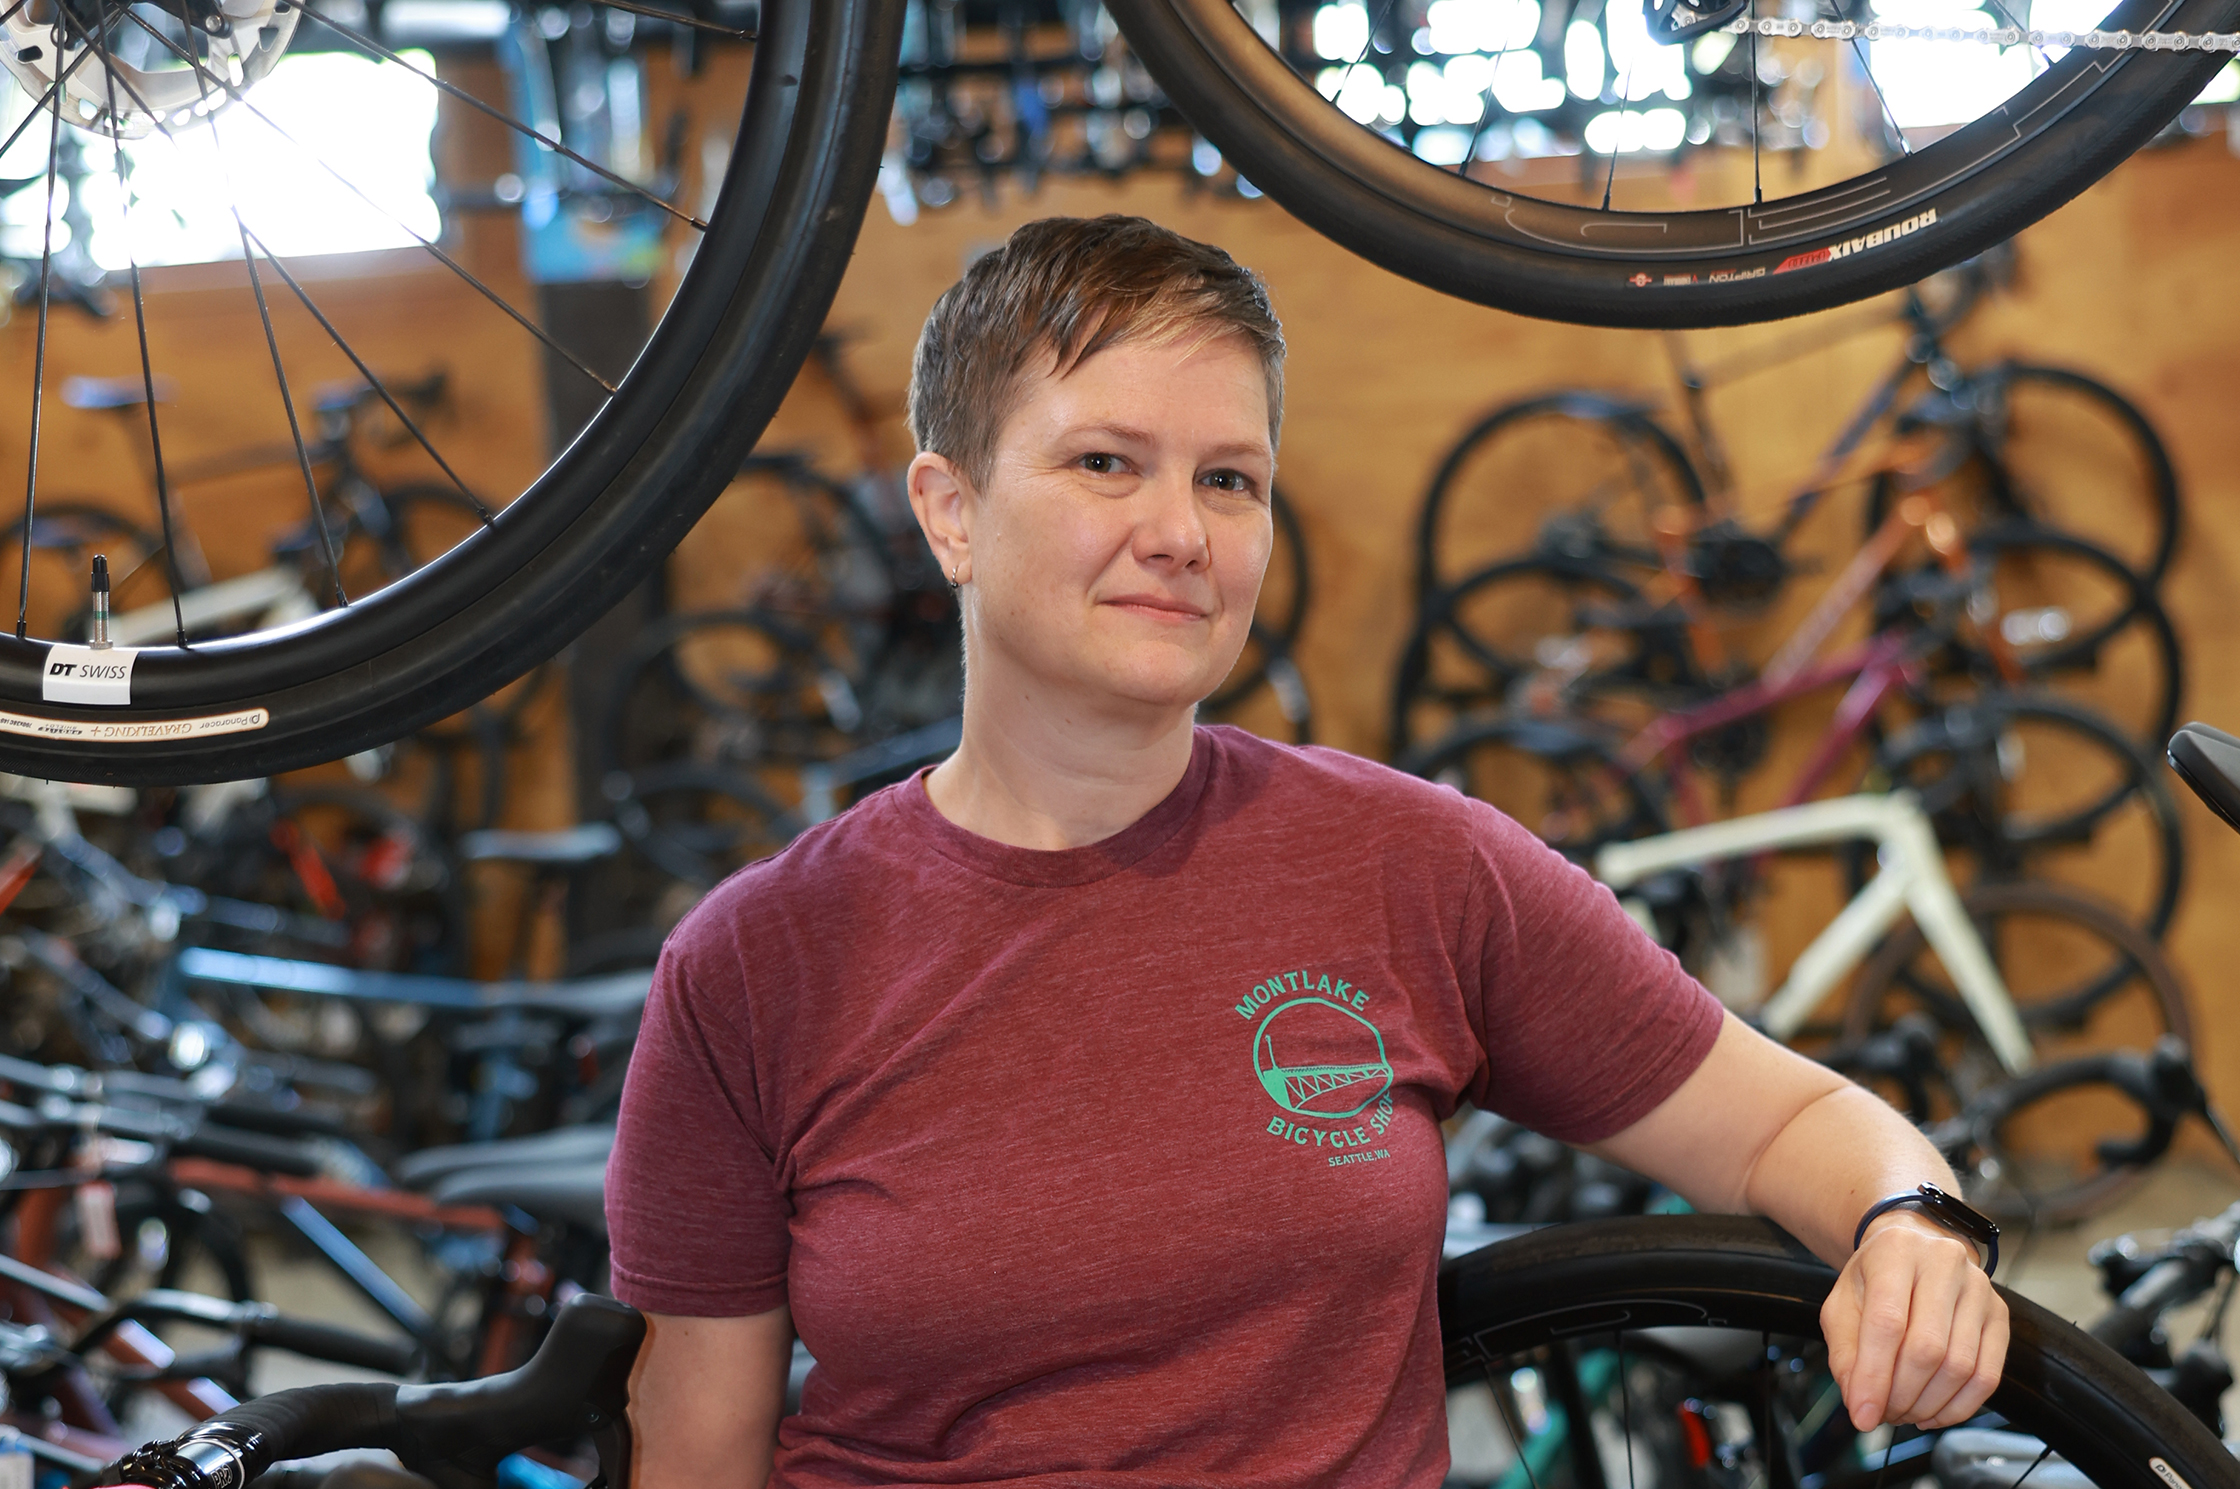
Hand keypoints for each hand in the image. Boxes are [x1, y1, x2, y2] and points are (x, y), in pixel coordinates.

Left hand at [1821, 1211, 2007, 1430]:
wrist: (1912, 1249)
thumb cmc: (1874, 1278)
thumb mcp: (1842, 1304)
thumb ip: (1845, 1353)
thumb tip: (1860, 1401)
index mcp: (1896, 1251)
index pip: (1887, 1322)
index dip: (1874, 1375)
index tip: (1862, 1415)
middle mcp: (1944, 1263)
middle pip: (1928, 1348)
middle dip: (1902, 1394)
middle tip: (1882, 1414)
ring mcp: (1979, 1288)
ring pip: (1960, 1366)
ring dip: (1928, 1404)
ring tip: (1902, 1412)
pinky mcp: (1999, 1314)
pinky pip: (1987, 1375)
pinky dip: (1959, 1406)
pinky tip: (1933, 1413)